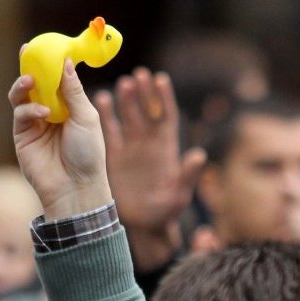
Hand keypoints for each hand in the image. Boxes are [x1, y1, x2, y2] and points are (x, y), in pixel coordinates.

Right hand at [9, 58, 111, 219]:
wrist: (76, 187)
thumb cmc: (88, 154)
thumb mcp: (86, 117)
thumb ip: (73, 90)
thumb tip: (65, 61)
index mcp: (69, 106)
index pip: (57, 78)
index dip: (51, 62)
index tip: (47, 44)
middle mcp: (50, 112)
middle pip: (35, 83)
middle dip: (30, 66)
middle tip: (27, 51)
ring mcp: (34, 124)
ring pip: (22, 97)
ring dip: (24, 85)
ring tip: (31, 81)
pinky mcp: (22, 137)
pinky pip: (21, 115)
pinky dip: (29, 110)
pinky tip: (43, 113)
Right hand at [95, 68, 205, 269]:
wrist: (141, 226)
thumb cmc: (164, 213)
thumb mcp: (178, 196)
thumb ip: (188, 176)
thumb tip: (199, 155)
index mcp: (166, 148)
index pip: (166, 116)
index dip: (164, 97)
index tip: (159, 78)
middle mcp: (148, 143)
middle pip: (147, 110)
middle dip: (144, 92)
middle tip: (138, 74)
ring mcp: (130, 148)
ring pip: (128, 117)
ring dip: (126, 99)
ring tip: (123, 83)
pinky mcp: (112, 155)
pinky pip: (109, 131)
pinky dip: (105, 115)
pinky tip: (100, 99)